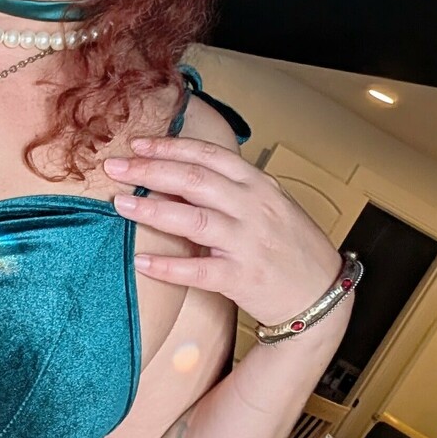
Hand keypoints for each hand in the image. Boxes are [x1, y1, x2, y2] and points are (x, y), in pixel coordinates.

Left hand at [103, 134, 346, 325]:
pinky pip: (198, 270)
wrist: (321, 293)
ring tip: (120, 204)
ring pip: (193, 219)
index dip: (169, 147)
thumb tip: (177, 176)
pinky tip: (142, 261)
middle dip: (149, 169)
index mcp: (258, 185)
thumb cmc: (291, 247)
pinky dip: (168, 267)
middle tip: (115, 167)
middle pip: (193, 179)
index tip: (137, 144)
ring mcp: (248, 242)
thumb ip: (230, 190)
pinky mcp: (242, 277)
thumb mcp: (268, 205)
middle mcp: (253, 207)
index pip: (208, 155)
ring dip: (152, 209)